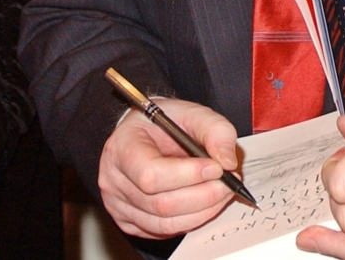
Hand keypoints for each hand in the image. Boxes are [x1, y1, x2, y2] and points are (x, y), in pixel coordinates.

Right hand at [98, 97, 239, 238]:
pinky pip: (165, 231)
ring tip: (222, 191)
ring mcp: (119, 205)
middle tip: (229, 182)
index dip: (188, 175)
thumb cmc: (165, 123)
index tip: (216, 167)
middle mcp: (114, 180)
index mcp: (122, 147)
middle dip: (204, 196)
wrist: (147, 132)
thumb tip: (227, 161)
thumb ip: (215, 130)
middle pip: (161, 204)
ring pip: (165, 223)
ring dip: (203, 211)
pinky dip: (192, 220)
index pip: (151, 174)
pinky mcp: (130, 222)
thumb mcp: (192, 112)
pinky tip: (206, 202)